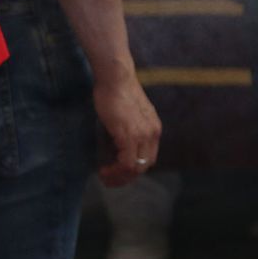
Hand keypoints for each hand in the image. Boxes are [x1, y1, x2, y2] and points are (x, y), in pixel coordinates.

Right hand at [93, 68, 161, 187]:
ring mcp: (142, 135)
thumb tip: (116, 148)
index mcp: (153, 129)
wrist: (115, 77)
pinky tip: (103, 170)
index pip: (148, 157)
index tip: (118, 172)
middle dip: (127, 177)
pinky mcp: (128, 135)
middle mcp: (152, 134)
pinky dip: (116, 170)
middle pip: (144, 166)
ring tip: (105, 177)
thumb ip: (127, 131)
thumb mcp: (127, 115)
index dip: (134, 169)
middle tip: (110, 181)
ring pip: (136, 168)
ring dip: (120, 176)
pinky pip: (127, 162)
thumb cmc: (115, 92)